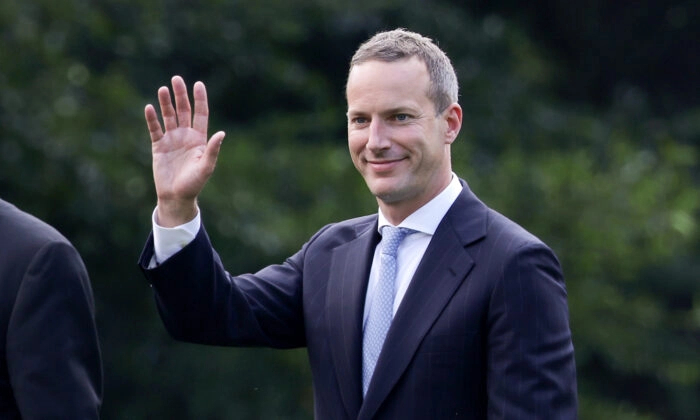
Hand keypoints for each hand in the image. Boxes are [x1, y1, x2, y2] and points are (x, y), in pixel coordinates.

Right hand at [144, 76, 224, 226]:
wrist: (176, 197)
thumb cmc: (194, 184)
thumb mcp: (206, 167)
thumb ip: (213, 150)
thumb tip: (222, 133)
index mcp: (199, 139)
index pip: (200, 114)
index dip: (199, 99)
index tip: (198, 84)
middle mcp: (185, 136)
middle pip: (183, 111)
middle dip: (180, 95)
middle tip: (177, 79)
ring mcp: (171, 140)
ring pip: (168, 117)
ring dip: (165, 103)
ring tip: (163, 89)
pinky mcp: (158, 146)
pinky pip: (155, 129)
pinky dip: (152, 119)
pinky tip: (149, 107)